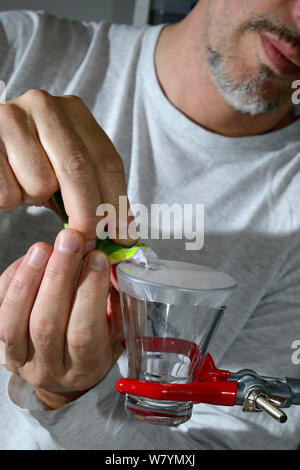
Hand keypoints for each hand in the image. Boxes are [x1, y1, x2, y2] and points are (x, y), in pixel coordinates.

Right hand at [0, 90, 135, 248]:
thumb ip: (96, 195)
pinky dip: (10, 199)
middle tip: (87, 241)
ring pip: (40, 183)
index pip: (108, 162)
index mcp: (74, 110)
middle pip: (78, 169)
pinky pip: (8, 192)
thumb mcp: (66, 169)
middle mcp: (44, 106)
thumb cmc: (32, 161)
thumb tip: (124, 238)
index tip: (122, 238)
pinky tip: (9, 182)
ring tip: (28, 186)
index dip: (117, 205)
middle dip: (87, 214)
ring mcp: (10, 119)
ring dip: (37, 198)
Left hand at [0, 229, 123, 408]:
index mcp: (86, 366)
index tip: (97, 257)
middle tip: (69, 241)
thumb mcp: (116, 328)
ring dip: (29, 279)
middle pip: (46, 324)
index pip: (83, 333)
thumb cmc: (95, 347)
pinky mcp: (0, 347)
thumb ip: (114, 299)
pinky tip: (28, 261)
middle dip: (59, 276)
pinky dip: (10, 282)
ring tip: (43, 248)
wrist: (64, 375)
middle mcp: (50, 369)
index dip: (90, 292)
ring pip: (14, 322)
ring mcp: (20, 360)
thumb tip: (112, 262)